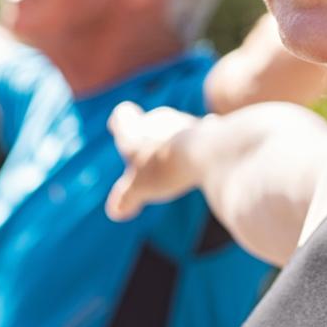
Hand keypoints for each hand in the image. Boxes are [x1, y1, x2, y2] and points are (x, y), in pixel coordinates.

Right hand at [105, 102, 203, 221]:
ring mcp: (185, 122)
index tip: (124, 134)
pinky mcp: (209, 130)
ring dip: (176, 144)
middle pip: (151, 124)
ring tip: (178, 169)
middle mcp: (159, 119)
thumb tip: (116, 211)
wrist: (207, 154)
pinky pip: (201, 136)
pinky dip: (198, 148)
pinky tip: (202, 164)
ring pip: (176, 130)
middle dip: (151, 140)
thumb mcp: (139, 188)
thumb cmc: (165, 167)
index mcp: (134, 130)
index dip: (121, 123)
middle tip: (153, 164)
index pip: (121, 115)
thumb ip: (127, 197)